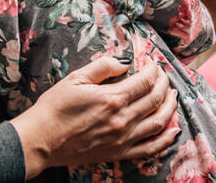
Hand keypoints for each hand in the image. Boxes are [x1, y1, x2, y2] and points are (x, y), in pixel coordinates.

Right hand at [9, 58, 178, 177]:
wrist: (42, 140)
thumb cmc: (55, 108)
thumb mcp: (75, 79)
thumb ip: (102, 67)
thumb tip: (123, 61)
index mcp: (112, 98)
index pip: (145, 81)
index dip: (153, 69)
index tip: (151, 62)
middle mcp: (124, 119)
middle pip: (156, 99)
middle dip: (164, 83)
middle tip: (163, 75)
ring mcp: (124, 139)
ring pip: (160, 122)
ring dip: (170, 107)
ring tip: (172, 96)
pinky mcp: (120, 153)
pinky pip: (152, 147)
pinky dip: (166, 138)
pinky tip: (172, 129)